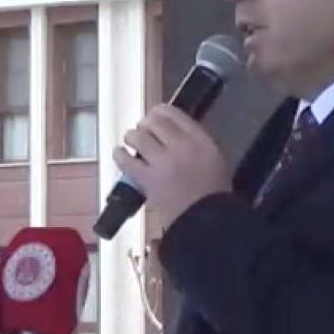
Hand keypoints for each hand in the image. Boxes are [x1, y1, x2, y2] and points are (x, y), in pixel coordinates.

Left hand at [113, 104, 231, 226]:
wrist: (206, 221)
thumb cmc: (214, 194)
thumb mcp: (214, 160)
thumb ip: (196, 144)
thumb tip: (173, 135)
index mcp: (201, 141)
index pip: (175, 115)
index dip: (161, 112)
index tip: (156, 115)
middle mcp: (181, 145)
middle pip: (155, 122)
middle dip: (146, 124)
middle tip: (143, 129)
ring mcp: (162, 162)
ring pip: (139, 137)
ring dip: (132, 136)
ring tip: (130, 140)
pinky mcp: (147, 179)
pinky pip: (126, 160)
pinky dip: (120, 154)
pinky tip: (119, 153)